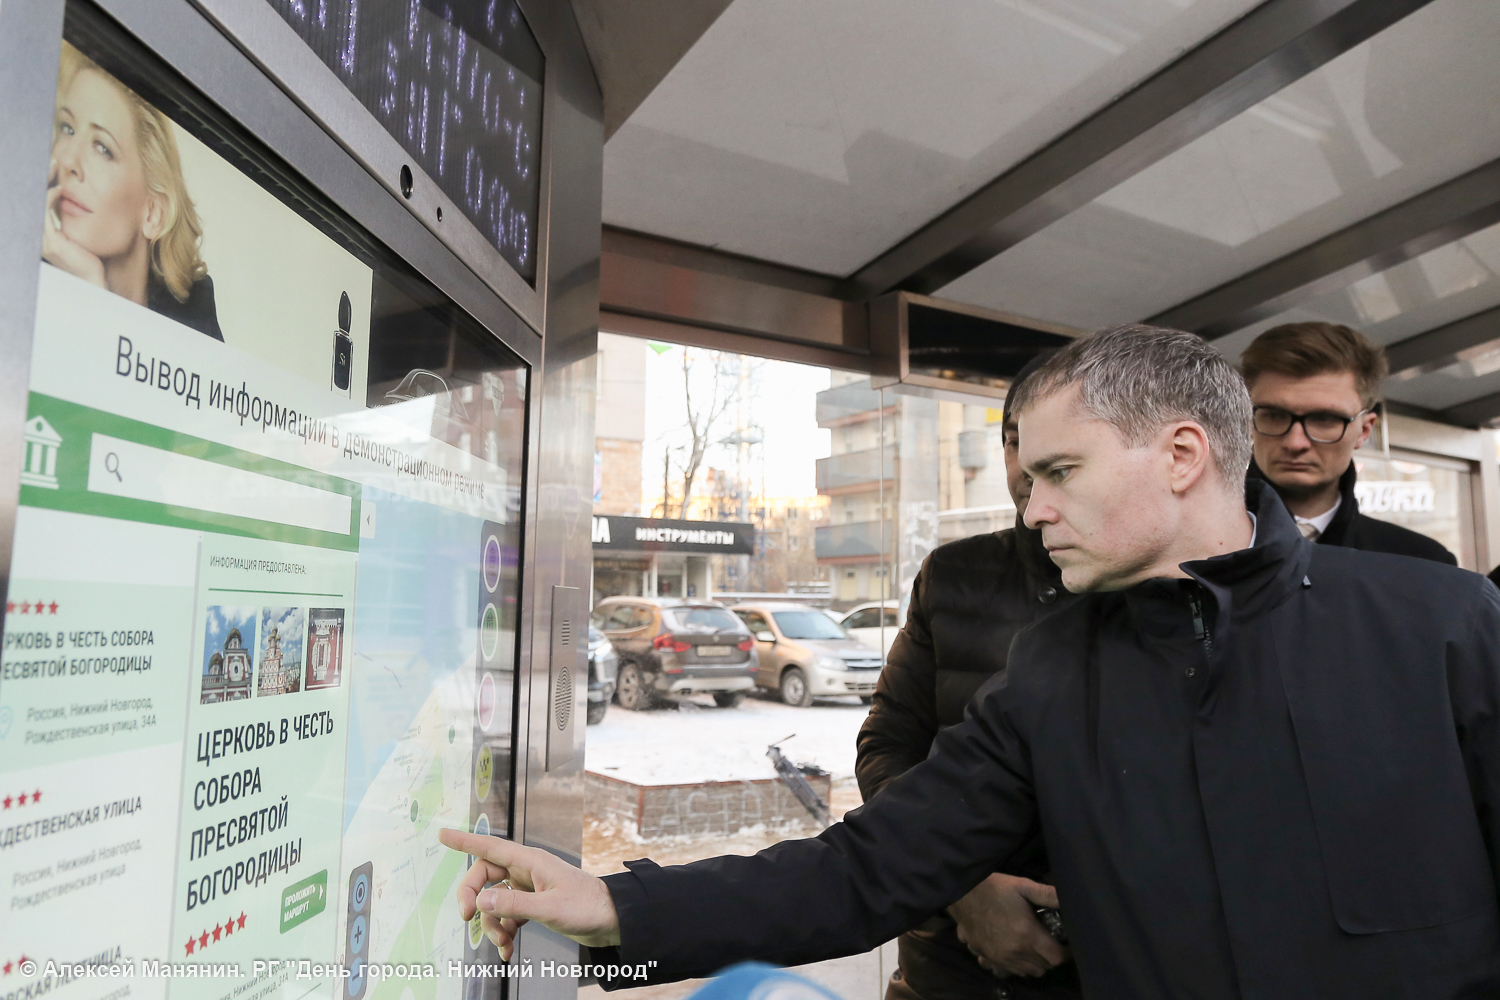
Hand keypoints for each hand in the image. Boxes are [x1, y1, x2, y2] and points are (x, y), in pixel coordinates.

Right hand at [41, 158, 105, 287]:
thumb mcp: (77, 234)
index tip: (50, 167)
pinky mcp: (52, 243)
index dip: (41, 183)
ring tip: (52, 167)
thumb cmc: (90, 259)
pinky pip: (45, 214)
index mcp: (42, 234)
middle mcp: (38, 236)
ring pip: (36, 203)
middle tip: (49, 161)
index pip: (36, 202)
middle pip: (32, 199)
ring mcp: (42, 240)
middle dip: (39, 178)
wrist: (94, 280)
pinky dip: (49, 199)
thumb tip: (71, 199)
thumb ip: (69, 220)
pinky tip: (59, 189)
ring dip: (43, 182)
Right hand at [439, 829, 621, 960]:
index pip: (490, 846)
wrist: (612, 920)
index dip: (464, 841)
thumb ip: (513, 904)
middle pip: (484, 876)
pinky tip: (507, 949)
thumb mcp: (549, 908)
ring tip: (501, 943)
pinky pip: (506, 915)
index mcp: (530, 861)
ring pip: (494, 900)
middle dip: (473, 897)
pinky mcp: (533, 905)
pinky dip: (503, 932)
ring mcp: (529, 888)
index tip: (442, 835)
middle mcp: (527, 871)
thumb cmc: (588, 907)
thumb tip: (481, 900)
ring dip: (491, 923)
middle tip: (467, 917)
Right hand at [949, 873, 1066, 978]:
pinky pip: (1009, 972)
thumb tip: (1071, 897)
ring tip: (1035, 948)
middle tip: (1051, 942)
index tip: (1066, 943)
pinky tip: (1016, 952)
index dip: (1066, 952)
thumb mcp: (1023, 886)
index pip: (1056, 957)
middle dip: (1051, 957)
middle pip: (1044, 968)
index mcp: (1027, 934)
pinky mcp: (987, 958)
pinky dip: (1017, 966)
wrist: (961, 893)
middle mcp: (1015, 952)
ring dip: (1035, 963)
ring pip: (1027, 973)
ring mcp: (1000, 958)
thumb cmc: (995, 888)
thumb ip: (1048, 894)